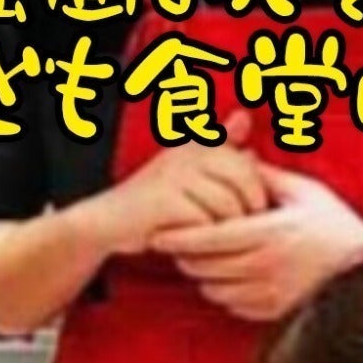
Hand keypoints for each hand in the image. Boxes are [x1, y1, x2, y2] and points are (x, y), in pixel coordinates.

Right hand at [91, 141, 272, 260]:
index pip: (248, 167)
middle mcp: (188, 153)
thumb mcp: (189, 169)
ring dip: (223, 230)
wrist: (107, 221)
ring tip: (210, 240)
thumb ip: (219, 146)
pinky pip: (204, 223)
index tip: (248, 214)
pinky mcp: (164, 200)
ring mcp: (175, 175)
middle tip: (234, 232)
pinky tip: (190, 244)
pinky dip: (202, 239)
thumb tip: (244, 117)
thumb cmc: (154, 201)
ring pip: (227, 206)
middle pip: (242, 185)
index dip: (255, 195)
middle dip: (246, 212)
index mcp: (197, 144)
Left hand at [153, 165, 362, 324]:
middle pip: (203, 267)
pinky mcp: (273, 312)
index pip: (209, 239)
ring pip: (213, 290)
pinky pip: (232, 307)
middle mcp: (265, 266)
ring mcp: (269, 292)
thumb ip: (267, 177)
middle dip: (185, 257)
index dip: (178, 237)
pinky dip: (224, 294)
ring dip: (203, 276)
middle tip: (178, 245)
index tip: (159, 234)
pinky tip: (230, 278)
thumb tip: (241, 156)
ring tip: (205, 261)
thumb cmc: (336, 227)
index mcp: (269, 234)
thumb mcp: (305, 193)